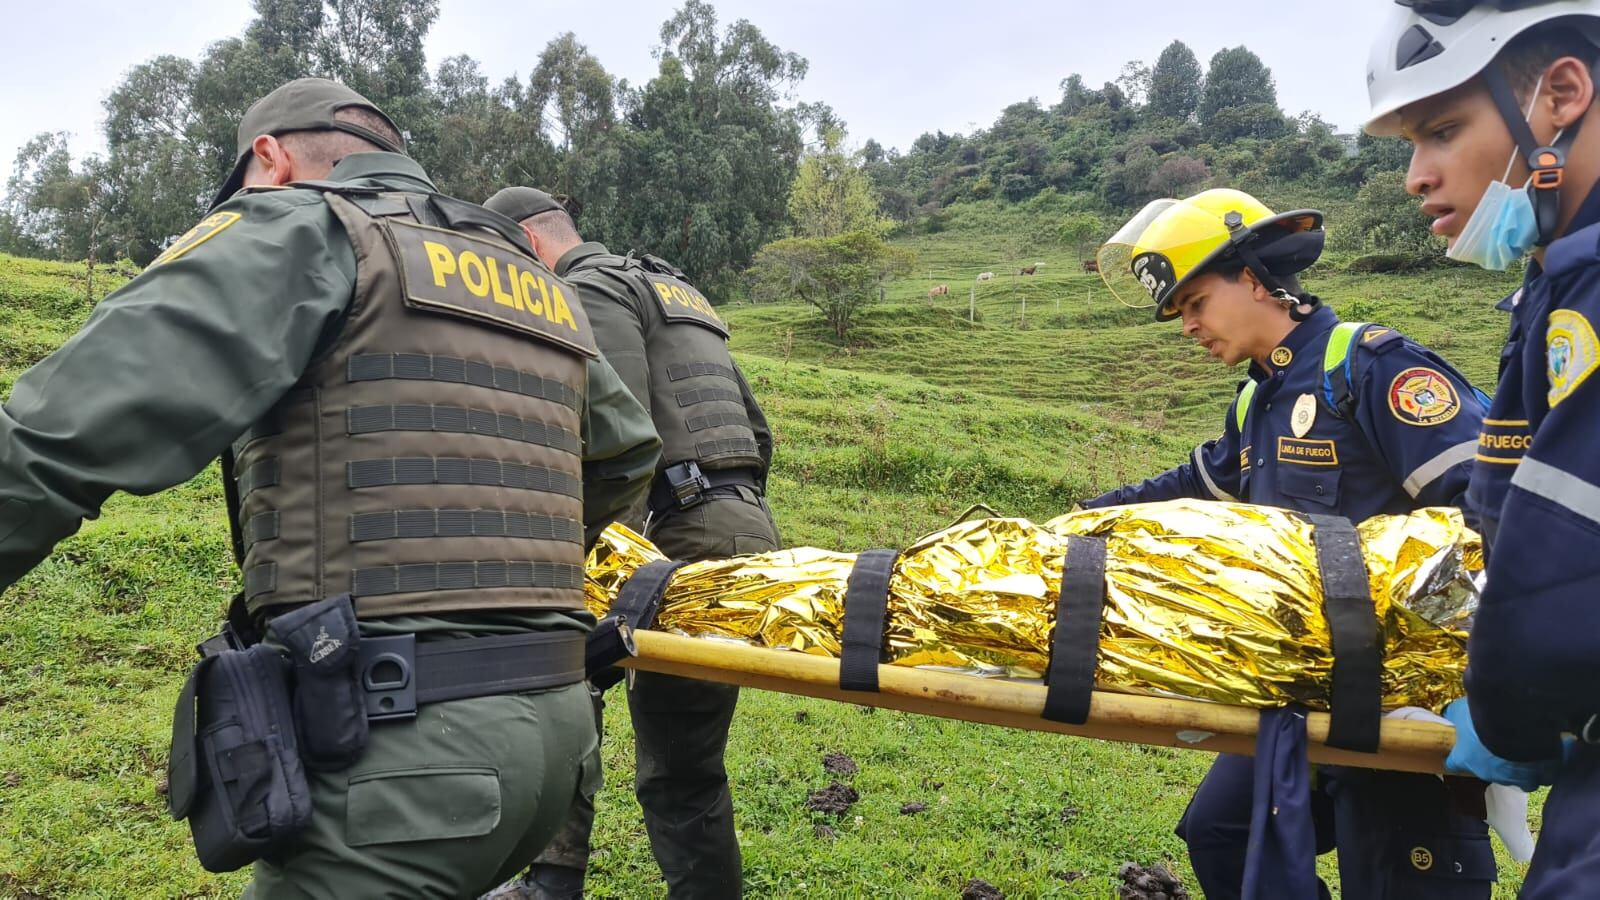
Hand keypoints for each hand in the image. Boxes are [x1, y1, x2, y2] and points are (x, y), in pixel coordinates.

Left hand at [1443, 699, 1564, 790]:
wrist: (1520, 721)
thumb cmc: (1484, 716)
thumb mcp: (1461, 710)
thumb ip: (1455, 715)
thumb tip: (1449, 714)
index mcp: (1468, 760)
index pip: (1455, 764)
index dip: (1460, 756)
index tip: (1464, 749)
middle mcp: (1492, 774)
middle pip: (1493, 773)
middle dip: (1498, 763)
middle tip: (1505, 745)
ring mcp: (1520, 778)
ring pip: (1523, 780)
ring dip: (1525, 769)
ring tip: (1531, 752)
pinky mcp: (1544, 775)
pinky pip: (1546, 775)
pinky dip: (1548, 766)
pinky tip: (1551, 752)